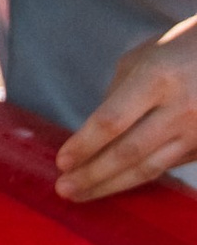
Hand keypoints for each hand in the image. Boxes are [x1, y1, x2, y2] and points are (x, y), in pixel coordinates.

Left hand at [55, 17, 196, 203]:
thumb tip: (95, 134)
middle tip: (64, 189)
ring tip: (82, 194)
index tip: (62, 161)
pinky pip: (168, 166)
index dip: (84, 144)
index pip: (112, 121)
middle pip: (128, 152)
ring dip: (113, 185)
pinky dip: (140, 177)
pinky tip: (118, 182)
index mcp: (157, 78)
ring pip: (150, 169)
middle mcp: (181, 109)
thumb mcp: (144, 58)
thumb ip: (118, 94)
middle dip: (93, 174)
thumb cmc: (183, 49)